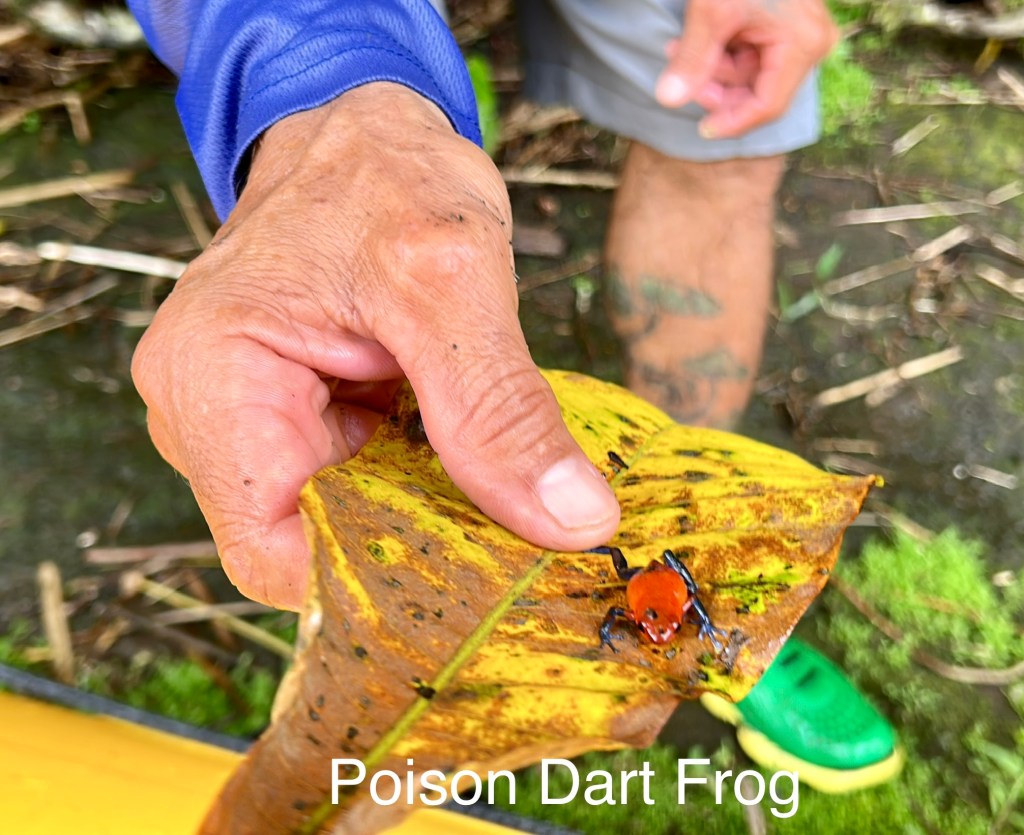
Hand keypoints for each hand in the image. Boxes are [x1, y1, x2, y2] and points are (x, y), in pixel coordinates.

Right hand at [131, 83, 619, 609]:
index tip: (484, 584)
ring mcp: (247, 425)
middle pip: (314, 548)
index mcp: (212, 385)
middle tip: (523, 549)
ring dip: (427, 520)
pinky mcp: (293, 421)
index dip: (379, 585)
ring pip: (342, 524)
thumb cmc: (382, 174)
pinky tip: (476, 469)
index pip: (275, 558)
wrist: (362, 134)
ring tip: (507, 499)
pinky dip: (421, 488)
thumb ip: (502, 409)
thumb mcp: (452, 280)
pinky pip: (357, 487)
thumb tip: (573, 521)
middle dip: (419, 555)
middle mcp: (207, 419)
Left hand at [655, 0, 837, 137]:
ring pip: (753, 76)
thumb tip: (668, 100)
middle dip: (717, 87)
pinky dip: (726, 54)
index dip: (732, 121)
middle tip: (682, 74)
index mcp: (802, 44)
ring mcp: (803, 37)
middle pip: (759, 93)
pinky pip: (756, 57)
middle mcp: (812, 44)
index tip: (701, 129)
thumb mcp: (710, 11)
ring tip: (680, 44)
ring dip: (715, 69)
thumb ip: (691, 58)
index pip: (767, 105)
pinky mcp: (790, 29)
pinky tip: (703, 38)